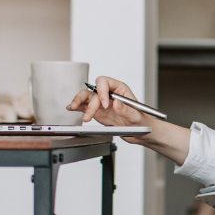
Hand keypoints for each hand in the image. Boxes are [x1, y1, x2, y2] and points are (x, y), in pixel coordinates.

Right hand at [68, 76, 191, 160]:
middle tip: (90, 115)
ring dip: (79, 102)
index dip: (102, 91)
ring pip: (87, 98)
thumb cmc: (143, 121)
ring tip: (73, 108)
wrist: (142, 133)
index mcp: (120, 89)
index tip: (105, 105)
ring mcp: (103, 103)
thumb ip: (127, 110)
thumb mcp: (137, 117)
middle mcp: (110, 94)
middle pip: (93, 91)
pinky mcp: (98, 112)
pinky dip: (78, 107)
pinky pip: (85, 107)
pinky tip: (72, 108)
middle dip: (90, 102)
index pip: (105, 82)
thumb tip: (116, 103)